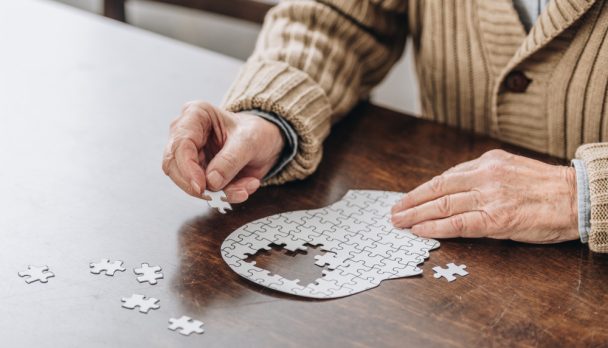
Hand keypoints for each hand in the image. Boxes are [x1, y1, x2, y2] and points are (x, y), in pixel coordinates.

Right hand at [162, 101, 284, 202]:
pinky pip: (204, 191)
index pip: (180, 144)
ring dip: (217, 192)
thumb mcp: (249, 141)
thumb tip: (211, 181)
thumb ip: (230, 160)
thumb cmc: (256, 132)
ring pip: (188, 182)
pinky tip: (244, 188)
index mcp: (195, 115)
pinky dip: (225, 194)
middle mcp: (187, 134)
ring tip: (243, 189)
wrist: (266, 142)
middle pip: (174, 166)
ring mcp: (191, 155)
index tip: (202, 186)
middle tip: (218, 195)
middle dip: (196, 185)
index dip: (187, 168)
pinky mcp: (198, 172)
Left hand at [391, 150, 578, 243]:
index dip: (422, 190)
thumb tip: (454, 188)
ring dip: (416, 214)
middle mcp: (484, 176)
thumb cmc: (546, 187)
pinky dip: (435, 227)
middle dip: (411, 201)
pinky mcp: (497, 219)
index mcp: (487, 162)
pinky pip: (458, 224)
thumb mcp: (510, 168)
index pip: (445, 177)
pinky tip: (420, 231)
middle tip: (394, 211)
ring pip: (442, 205)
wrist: (577, 197)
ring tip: (399, 222)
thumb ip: (483, 175)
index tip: (407, 198)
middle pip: (437, 189)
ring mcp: (489, 197)